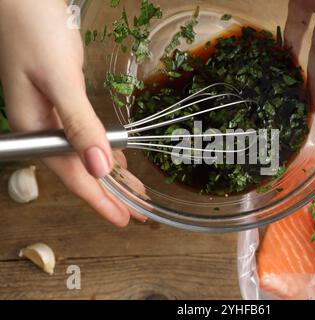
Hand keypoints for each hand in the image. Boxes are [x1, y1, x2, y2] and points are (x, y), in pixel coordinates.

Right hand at [0, 0, 145, 225]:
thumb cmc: (36, 31)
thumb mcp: (59, 79)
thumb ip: (79, 123)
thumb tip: (98, 165)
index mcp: (36, 127)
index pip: (72, 174)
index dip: (99, 199)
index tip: (124, 219)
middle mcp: (42, 127)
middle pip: (80, 170)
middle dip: (110, 193)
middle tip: (139, 212)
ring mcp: (51, 115)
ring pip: (85, 155)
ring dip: (110, 174)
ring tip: (136, 193)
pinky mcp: (62, 102)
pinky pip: (86, 136)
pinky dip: (104, 150)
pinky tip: (118, 160)